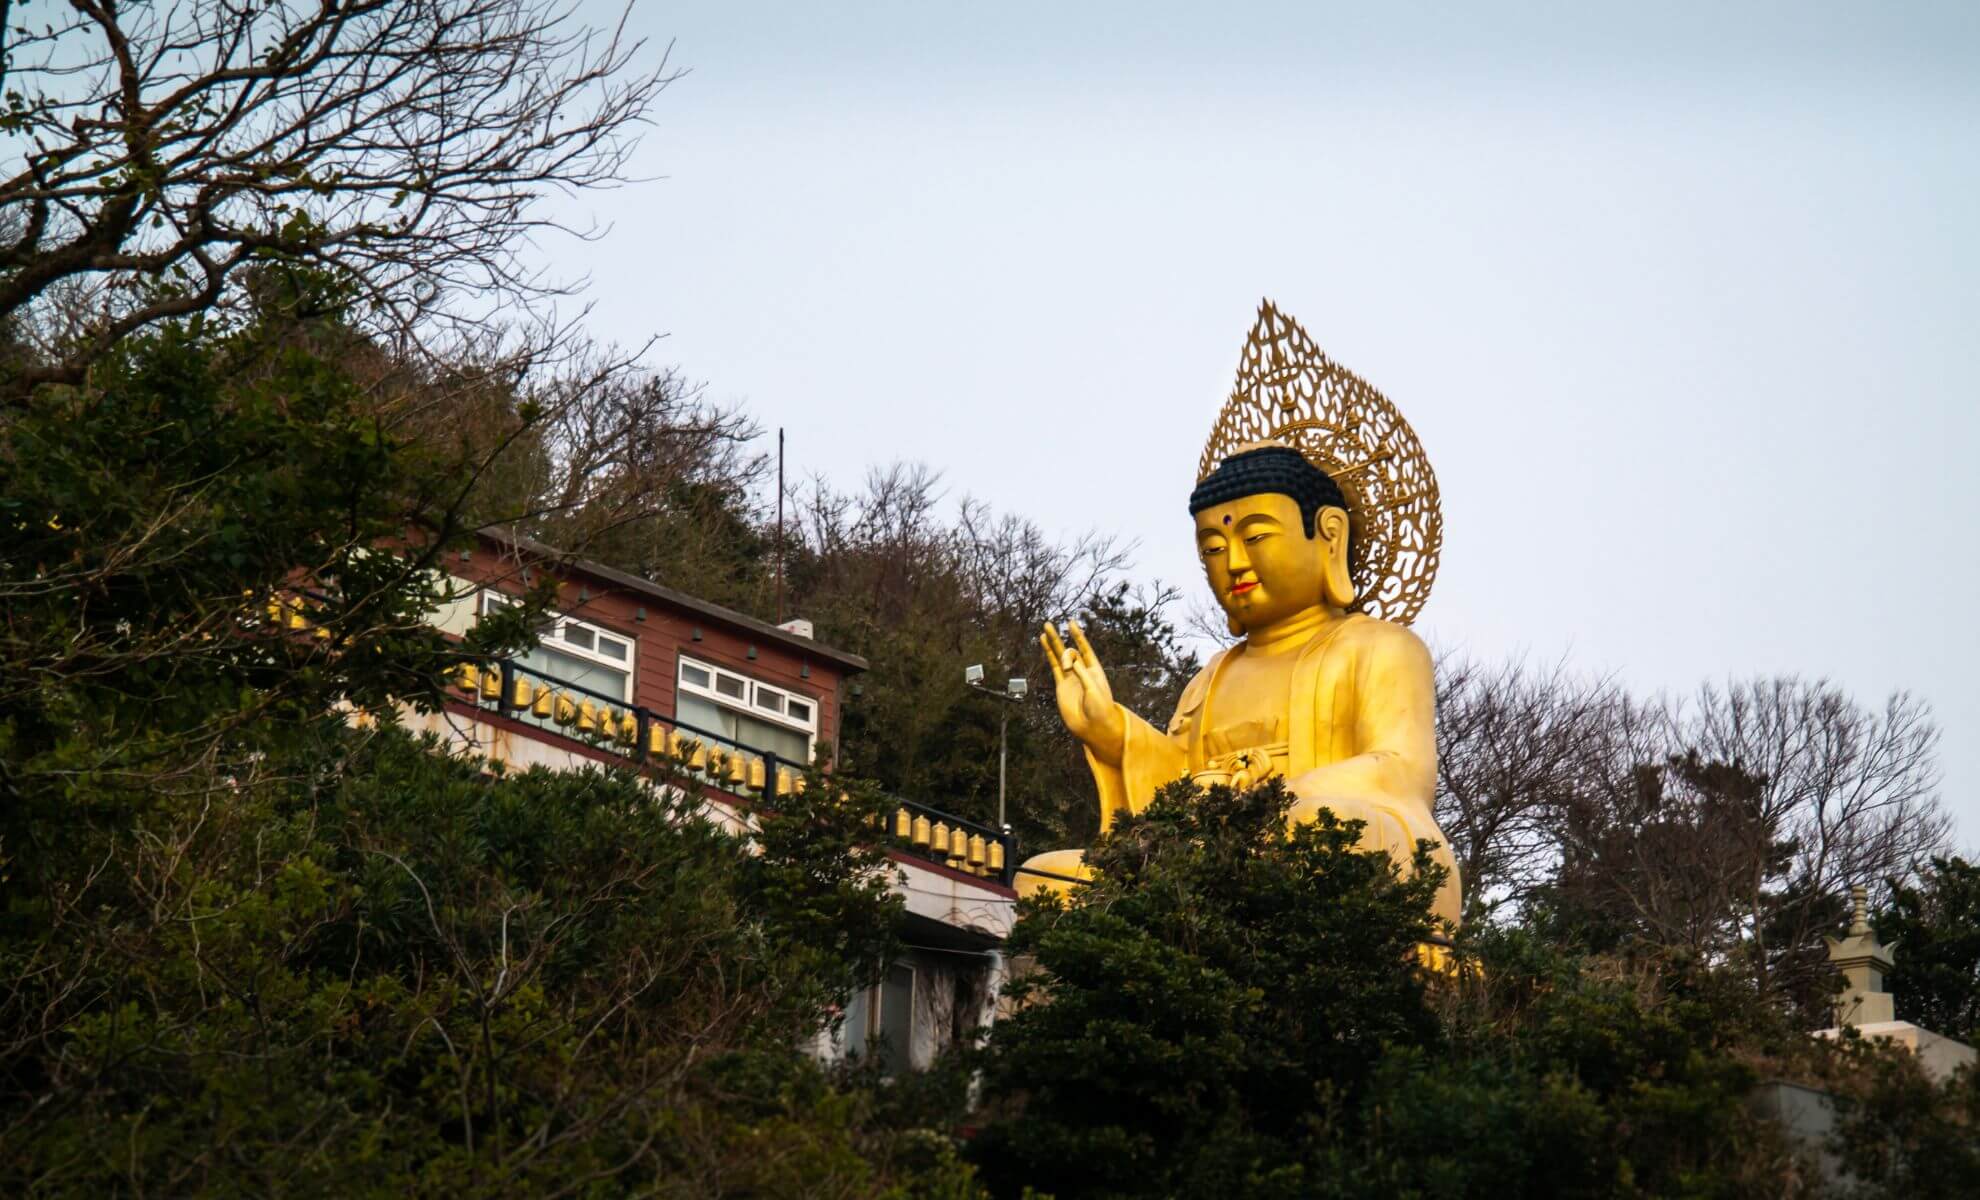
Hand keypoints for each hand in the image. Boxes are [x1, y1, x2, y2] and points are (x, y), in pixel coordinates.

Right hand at [1041, 620, 1126, 766]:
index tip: (1071, 623)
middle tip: (1049, 624)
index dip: (1078, 636)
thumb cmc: (1100, 708)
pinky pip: (1054, 668)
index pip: (1085, 649)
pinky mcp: (1062, 686)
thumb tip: (1071, 660)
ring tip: (1045, 630)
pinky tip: (1044, 646)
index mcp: (1094, 670)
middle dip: (1060, 638)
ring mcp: (1070, 678)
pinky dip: (1049, 657)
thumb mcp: (1094, 689)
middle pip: (1070, 651)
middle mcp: (1082, 671)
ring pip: (1059, 657)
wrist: (1093, 727)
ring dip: (1052, 644)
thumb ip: (1083, 674)